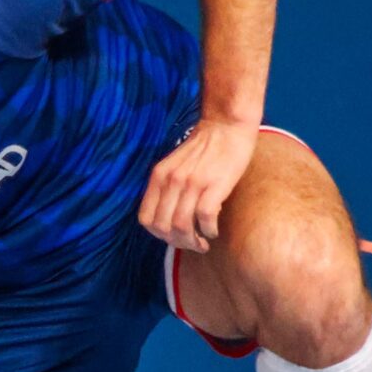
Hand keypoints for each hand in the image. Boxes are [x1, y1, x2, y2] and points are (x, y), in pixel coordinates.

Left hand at [142, 117, 259, 251]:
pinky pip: (204, 218)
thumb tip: (168, 220)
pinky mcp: (213, 185)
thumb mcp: (174, 166)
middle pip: (162, 227)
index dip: (158, 235)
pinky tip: (213, 230)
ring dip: (193, 242)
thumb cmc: (204, 150)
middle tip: (192, 244)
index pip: (146, 219)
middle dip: (177, 243)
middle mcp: (171, 181)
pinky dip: (208, 231)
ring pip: (181, 226)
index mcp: (158, 177)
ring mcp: (191, 183)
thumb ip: (168, 189)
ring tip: (203, 242)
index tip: (173, 237)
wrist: (226, 127)